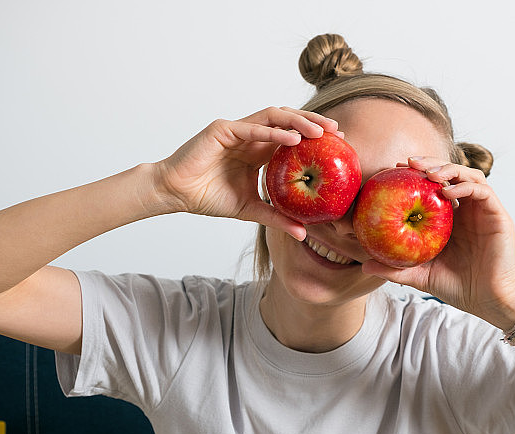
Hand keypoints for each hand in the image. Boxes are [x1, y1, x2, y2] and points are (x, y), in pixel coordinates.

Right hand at [154, 107, 341, 240]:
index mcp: (259, 150)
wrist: (175, 194)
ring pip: (273, 118)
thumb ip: (277, 218)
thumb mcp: (250, 210)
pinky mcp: (222, 130)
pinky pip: (251, 129)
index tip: (339, 145)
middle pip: (288, 121)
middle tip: (338, 132)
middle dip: (314, 123)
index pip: (292, 137)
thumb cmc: (208, 198)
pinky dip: (273, 132)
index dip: (314, 138)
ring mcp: (237, 130)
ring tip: (320, 132)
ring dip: (299, 122)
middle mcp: (251, 136)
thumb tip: (303, 235)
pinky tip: (292, 138)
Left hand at [361, 157, 514, 327]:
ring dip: (448, 169)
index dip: (416, 174)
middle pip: (451, 173)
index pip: (434, 185)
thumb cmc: (456, 287)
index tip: (395, 170)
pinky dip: (465, 186)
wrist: (488, 302)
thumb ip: (394, 269)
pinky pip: (483, 191)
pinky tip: (447, 192)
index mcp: (451, 218)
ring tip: (428, 174)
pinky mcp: (498, 216)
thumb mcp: (419, 276)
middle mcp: (468, 209)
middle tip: (408, 163)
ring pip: (469, 175)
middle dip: (430, 163)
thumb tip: (364, 266)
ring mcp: (484, 211)